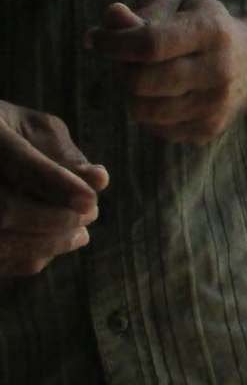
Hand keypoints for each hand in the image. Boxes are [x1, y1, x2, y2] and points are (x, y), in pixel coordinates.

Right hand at [0, 101, 107, 274]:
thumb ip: (61, 151)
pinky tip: (51, 246)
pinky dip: (28, 256)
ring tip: (80, 233)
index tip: (90, 200)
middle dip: (55, 218)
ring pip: (0, 242)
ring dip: (47, 242)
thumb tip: (98, 180)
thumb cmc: (5, 135)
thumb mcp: (29, 128)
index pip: (16, 162)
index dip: (54, 183)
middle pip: (5, 210)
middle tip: (90, 213)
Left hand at [87, 0, 246, 142]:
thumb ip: (142, 13)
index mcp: (211, 31)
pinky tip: (163, 96)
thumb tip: (110, 18)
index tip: (96, 39)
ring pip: (145, 111)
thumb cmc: (204, 30)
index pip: (150, 43)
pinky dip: (150, 114)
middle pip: (143, 82)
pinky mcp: (210, 128)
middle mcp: (219, 69)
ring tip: (146, 78)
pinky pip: (158, 129)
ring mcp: (216, 104)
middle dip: (123, 71)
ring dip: (133, 95)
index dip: (113, 43)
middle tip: (128, 61)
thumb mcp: (178, 8)